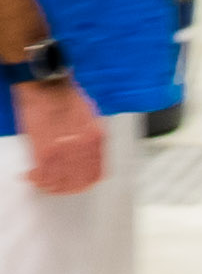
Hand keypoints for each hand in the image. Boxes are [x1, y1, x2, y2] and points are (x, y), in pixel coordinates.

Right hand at [12, 76, 104, 195]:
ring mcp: (62, 151)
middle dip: (69, 188)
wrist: (46, 85)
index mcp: (96, 141)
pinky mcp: (43, 149)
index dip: (87, 182)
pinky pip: (42, 174)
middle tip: (60, 187)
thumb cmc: (67, 96)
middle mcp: (82, 149)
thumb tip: (91, 156)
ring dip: (51, 186)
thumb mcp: (92, 119)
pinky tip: (32, 176)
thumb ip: (92, 140)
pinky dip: (37, 179)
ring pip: (60, 182)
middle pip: (79, 182)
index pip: (96, 174)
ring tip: (44, 183)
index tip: (80, 183)